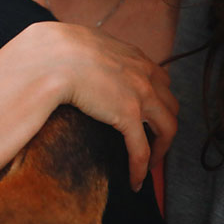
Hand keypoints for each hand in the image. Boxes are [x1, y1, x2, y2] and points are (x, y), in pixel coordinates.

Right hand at [0, 22, 178, 189]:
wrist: (54, 55)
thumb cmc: (57, 46)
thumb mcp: (80, 42)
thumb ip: (88, 51)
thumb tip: (71, 56)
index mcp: (132, 56)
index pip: (158, 79)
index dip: (157, 99)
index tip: (148, 114)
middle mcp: (144, 74)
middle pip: (170, 104)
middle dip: (164, 125)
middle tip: (153, 140)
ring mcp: (140, 95)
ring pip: (168, 128)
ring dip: (162, 148)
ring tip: (150, 164)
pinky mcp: (128, 116)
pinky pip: (141, 150)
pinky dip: (140, 168)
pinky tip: (134, 181)